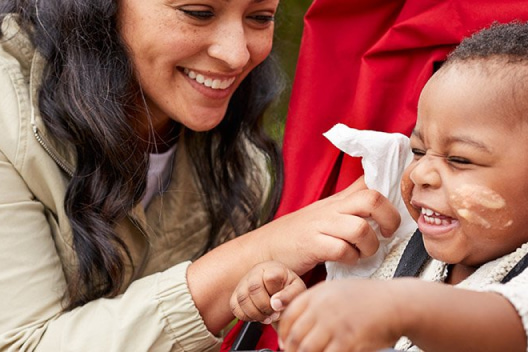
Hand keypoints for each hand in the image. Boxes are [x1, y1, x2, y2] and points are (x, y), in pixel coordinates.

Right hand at [230, 261, 305, 323]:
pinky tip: (256, 316)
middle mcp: (256, 271)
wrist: (278, 288)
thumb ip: (290, 295)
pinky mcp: (236, 293)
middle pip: (253, 288)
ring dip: (255, 314)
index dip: (275, 295)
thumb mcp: (297, 290)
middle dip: (264, 307)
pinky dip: (245, 316)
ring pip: (242, 298)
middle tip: (273, 314)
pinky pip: (234, 306)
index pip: (270, 278)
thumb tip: (275, 304)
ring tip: (266, 317)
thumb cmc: (289, 288)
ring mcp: (244, 281)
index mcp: (274, 268)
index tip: (280, 304)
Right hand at [258, 179, 400, 275]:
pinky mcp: (312, 245)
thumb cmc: (298, 235)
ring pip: (361, 228)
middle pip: (372, 198)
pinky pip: (342, 250)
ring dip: (369, 245)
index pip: (368, 180)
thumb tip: (380, 207)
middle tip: (387, 232)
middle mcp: (331, 208)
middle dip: (389, 218)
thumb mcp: (325, 215)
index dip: (390, 183)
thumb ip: (349, 209)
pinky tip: (347, 260)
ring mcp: (321, 225)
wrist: (263, 248)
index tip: (402, 197)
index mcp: (337, 200)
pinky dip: (351, 258)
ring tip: (363, 252)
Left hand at [278, 279, 403, 351]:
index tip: (285, 342)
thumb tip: (299, 322)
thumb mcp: (338, 290)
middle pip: (295, 334)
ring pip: (307, 349)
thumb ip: (318, 303)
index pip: (289, 314)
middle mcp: (323, 307)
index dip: (283, 332)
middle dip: (292, 349)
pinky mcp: (347, 340)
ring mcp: (334, 324)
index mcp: (318, 293)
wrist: (397, 303)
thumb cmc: (371, 298)